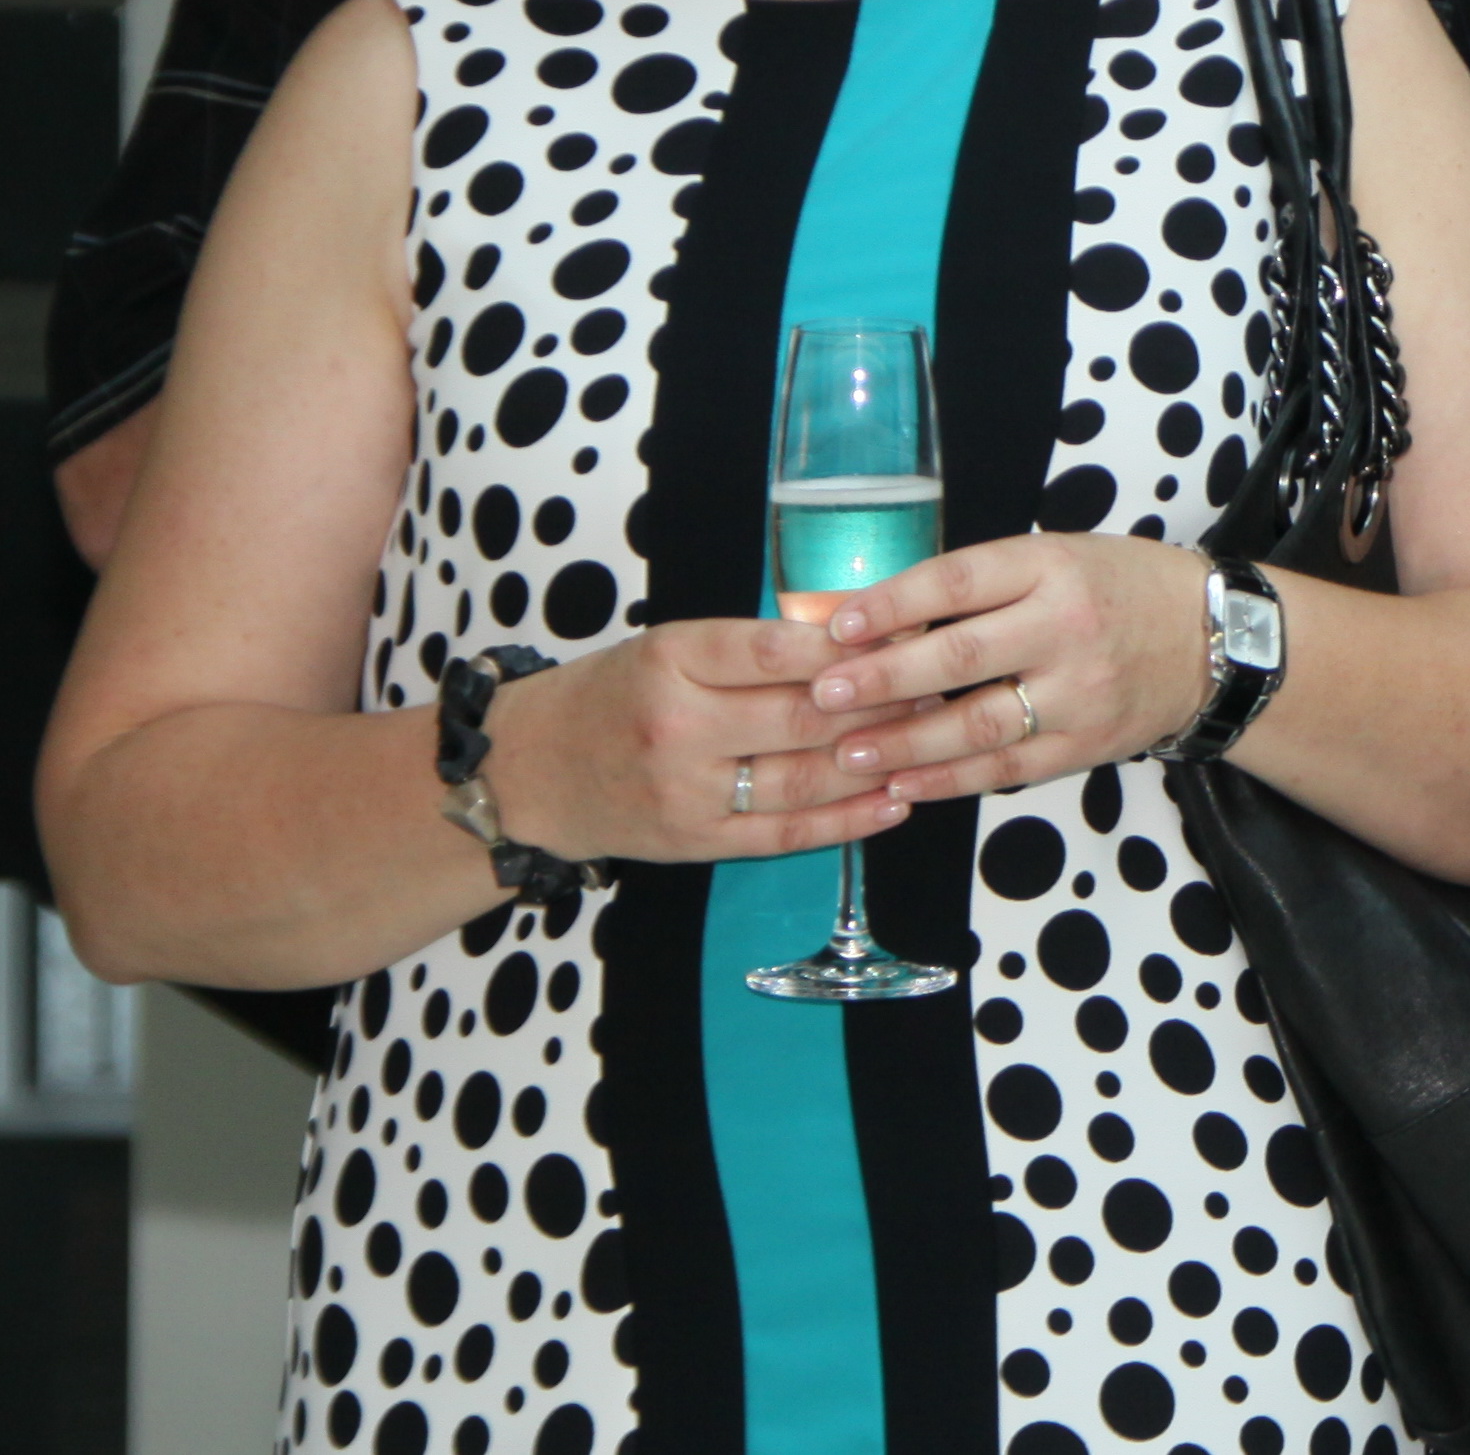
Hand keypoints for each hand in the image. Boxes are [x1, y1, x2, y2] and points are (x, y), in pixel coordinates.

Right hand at [474, 618, 927, 864]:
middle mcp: (678, 726)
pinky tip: (895, 801)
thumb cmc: (614, 695)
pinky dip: (848, 820)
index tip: (910, 635)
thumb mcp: (672, 646)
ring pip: (804, 776)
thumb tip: (859, 628)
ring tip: (933, 742)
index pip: (778, 649)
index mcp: (672, 659)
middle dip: (883, 702)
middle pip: (803, 714)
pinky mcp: (695, 842)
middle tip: (940, 687)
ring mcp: (686, 791)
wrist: (528, 772)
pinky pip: (786, 832)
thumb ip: (756, 644)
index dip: (853, 646)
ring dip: (879, 761)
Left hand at [806, 534, 1218, 802]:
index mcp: (1052, 567)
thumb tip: (881, 618)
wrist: (1213, 642)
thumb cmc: (1120, 589)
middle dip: (884, 680)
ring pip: (979, 725)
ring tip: (848, 751)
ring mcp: (1079, 694)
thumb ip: (983, 585)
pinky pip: (1007, 769)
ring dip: (906, 742)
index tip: (839, 627)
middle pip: (961, 658)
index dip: (894, 605)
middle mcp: (1066, 629)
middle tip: (824, 696)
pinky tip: (903, 784)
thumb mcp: (1059, 556)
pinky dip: (950, 780)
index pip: (960, 583)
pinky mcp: (1086, 745)